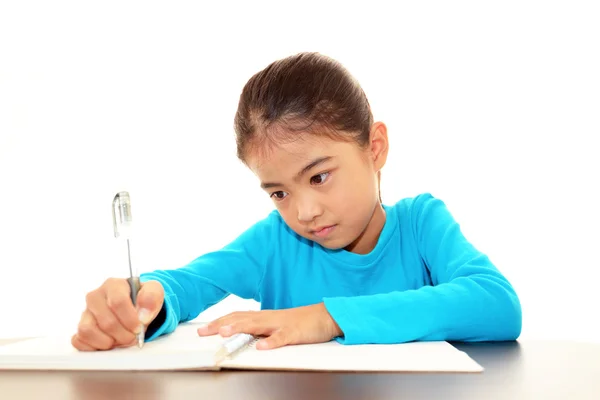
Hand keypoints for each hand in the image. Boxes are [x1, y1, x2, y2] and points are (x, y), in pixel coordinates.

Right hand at [71, 278, 163, 350]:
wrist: (135, 306)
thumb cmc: (142, 298)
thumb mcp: (154, 291)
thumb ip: (152, 298)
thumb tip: (143, 315)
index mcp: (113, 285)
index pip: (117, 302)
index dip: (130, 319)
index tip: (139, 327)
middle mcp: (95, 296)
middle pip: (106, 321)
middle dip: (123, 334)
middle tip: (133, 337)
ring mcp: (85, 312)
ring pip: (88, 330)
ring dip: (108, 342)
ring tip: (120, 340)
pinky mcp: (80, 327)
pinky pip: (79, 340)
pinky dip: (94, 346)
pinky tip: (108, 342)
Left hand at [197, 303, 342, 349]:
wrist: (326, 316)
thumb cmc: (300, 322)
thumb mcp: (276, 326)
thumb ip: (260, 331)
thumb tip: (240, 338)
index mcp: (264, 317)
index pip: (238, 317)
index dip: (220, 321)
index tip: (203, 329)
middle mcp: (269, 318)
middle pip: (242, 319)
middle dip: (221, 324)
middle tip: (203, 331)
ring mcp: (282, 324)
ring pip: (258, 325)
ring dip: (239, 328)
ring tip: (224, 333)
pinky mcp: (295, 333)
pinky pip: (282, 337)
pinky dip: (271, 342)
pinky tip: (261, 346)